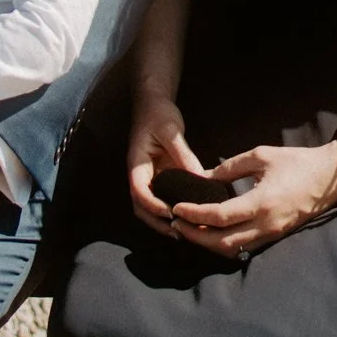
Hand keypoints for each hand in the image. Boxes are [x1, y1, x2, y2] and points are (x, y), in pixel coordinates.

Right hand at [127, 90, 215, 236]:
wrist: (153, 104)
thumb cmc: (159, 114)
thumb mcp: (171, 131)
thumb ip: (184, 155)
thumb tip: (199, 179)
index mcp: (137, 163)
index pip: (138, 190)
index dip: (152, 205)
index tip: (170, 213)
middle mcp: (139, 173)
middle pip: (140, 206)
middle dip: (156, 221)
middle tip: (178, 233)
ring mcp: (148, 176)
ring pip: (148, 206)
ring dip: (161, 220)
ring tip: (183, 231)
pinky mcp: (158, 176)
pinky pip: (161, 197)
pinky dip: (169, 209)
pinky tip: (186, 215)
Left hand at [168, 139, 336, 260]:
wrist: (329, 178)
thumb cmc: (296, 162)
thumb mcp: (260, 156)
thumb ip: (229, 168)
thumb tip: (202, 177)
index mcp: (261, 202)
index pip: (219, 216)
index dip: (194, 214)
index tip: (176, 208)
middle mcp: (266, 225)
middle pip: (221, 242)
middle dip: (194, 235)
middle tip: (175, 223)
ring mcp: (271, 234)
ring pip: (232, 249)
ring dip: (207, 243)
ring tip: (188, 228)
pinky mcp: (274, 237)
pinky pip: (244, 248)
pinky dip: (223, 243)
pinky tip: (210, 232)